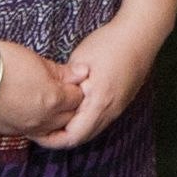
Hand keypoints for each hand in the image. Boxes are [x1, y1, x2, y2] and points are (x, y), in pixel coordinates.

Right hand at [0, 38, 83, 141]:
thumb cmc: (1, 62)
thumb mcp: (36, 60)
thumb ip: (60, 71)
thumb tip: (81, 74)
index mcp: (53, 100)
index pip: (77, 99)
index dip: (75, 88)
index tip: (70, 81)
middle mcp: (41, 120)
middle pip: (66, 118)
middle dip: (68, 107)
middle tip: (61, 92)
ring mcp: (22, 129)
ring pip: (46, 130)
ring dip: (49, 119)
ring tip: (42, 103)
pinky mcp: (3, 132)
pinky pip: (24, 132)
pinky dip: (28, 124)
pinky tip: (22, 111)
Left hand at [36, 15, 170, 149]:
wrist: (140, 35)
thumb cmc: (109, 43)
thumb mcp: (79, 61)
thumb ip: (66, 84)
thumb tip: (53, 98)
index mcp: (99, 103)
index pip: (72, 137)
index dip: (52, 140)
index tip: (35, 133)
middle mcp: (110, 111)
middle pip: (82, 138)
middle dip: (59, 138)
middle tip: (39, 129)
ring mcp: (118, 108)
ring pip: (92, 131)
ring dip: (72, 130)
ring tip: (52, 121)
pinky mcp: (121, 103)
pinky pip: (100, 121)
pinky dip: (83, 122)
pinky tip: (72, 111)